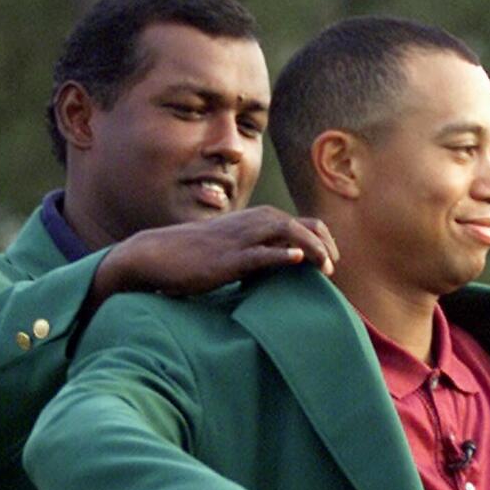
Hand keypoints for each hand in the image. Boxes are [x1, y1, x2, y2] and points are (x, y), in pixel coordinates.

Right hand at [92, 207, 339, 305]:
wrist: (157, 256)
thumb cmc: (193, 256)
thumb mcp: (230, 250)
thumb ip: (256, 253)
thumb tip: (278, 266)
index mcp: (254, 221)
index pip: (299, 222)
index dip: (320, 239)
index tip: (329, 261)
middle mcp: (251, 224)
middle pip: (301, 224)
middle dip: (323, 244)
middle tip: (333, 268)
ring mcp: (240, 240)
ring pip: (286, 233)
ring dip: (311, 249)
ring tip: (326, 268)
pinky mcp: (228, 258)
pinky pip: (260, 253)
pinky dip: (280, 255)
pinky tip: (297, 262)